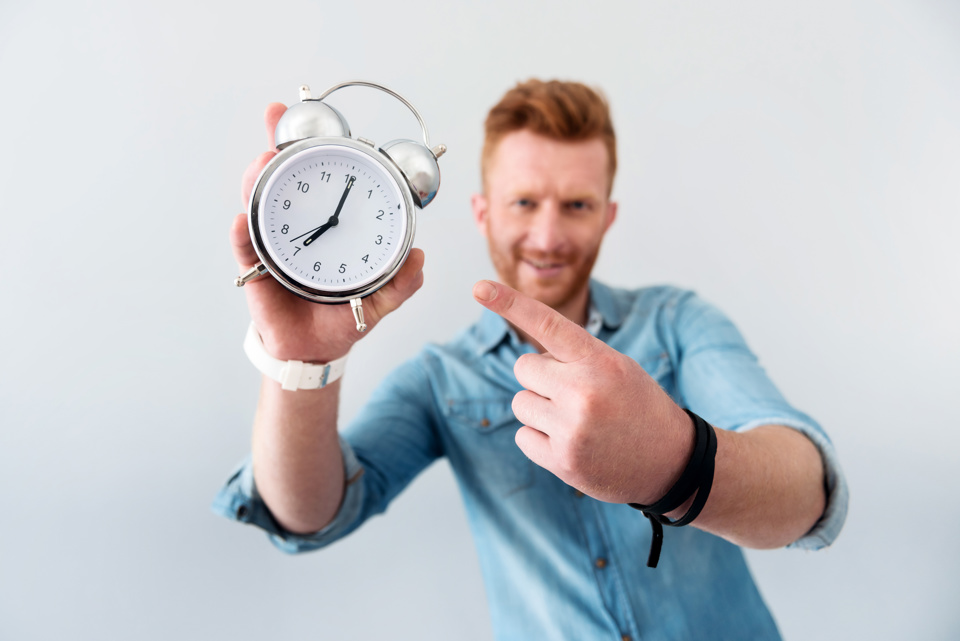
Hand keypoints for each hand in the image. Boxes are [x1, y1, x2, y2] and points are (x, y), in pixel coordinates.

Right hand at [231, 104, 424, 362]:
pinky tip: (242, 220)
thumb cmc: (345, 315)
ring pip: (259, 204)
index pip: (319, 178)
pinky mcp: (256, 271)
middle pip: (281, 179)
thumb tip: (419, 257)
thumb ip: (402, 281)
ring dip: (256, 182)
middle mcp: (296, 226)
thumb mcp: (381, 298)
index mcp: (329, 224)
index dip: (312, 148)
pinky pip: (245, 248)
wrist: (317, 350)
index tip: (307, 117)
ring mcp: (273, 245)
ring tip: (260, 165)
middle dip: (274, 147)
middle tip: (274, 125)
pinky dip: (242, 234)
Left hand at [472, 280, 694, 504]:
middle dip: (541, 379)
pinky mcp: (562, 460)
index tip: (479, 288)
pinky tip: (571, 442)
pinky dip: (539, 439)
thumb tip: (525, 362)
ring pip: (520, 402)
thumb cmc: (637, 405)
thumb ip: (574, 357)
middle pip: (524, 368)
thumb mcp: (616, 367)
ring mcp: (571, 427)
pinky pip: (522, 435)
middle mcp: (583, 391)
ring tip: (577, 420)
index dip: (509, 303)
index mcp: (599, 360)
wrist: (671, 460)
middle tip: (576, 394)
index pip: (546, 323)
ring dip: (540, 409)